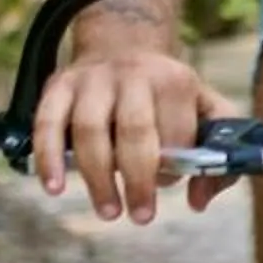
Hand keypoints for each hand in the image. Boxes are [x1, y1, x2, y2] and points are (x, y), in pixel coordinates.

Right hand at [32, 34, 240, 223]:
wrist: (121, 46)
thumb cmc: (164, 93)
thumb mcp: (202, 106)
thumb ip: (215, 151)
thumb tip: (198, 203)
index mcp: (174, 80)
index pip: (176, 131)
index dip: (174, 164)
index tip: (170, 183)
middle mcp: (134, 74)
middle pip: (134, 131)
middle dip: (139, 179)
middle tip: (141, 216)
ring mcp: (92, 79)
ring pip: (90, 130)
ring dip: (97, 177)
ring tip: (108, 211)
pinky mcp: (58, 86)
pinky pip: (47, 123)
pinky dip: (48, 157)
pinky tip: (54, 187)